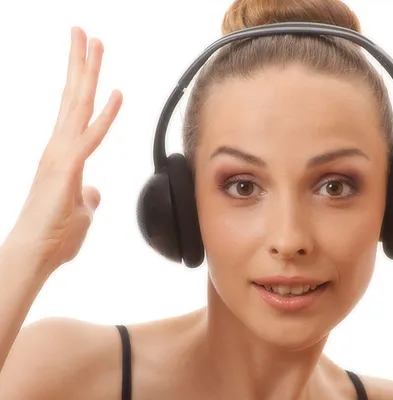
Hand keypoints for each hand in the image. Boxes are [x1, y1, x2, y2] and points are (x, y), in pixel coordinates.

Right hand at [6, 26, 122, 274]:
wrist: (34, 256)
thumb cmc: (54, 236)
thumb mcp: (79, 212)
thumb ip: (87, 197)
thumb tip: (95, 192)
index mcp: (64, 153)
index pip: (75, 109)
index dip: (83, 82)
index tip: (88, 58)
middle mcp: (59, 147)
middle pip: (73, 96)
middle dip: (81, 63)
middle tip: (85, 33)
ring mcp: (61, 156)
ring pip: (77, 105)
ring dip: (87, 72)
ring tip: (91, 41)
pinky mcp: (67, 170)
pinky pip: (91, 138)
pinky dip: (106, 116)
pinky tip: (118, 94)